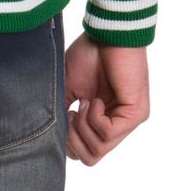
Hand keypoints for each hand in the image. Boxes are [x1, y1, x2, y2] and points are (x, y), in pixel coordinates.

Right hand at [63, 32, 149, 164]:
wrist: (107, 33)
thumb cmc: (89, 54)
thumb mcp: (69, 86)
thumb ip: (63, 111)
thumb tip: (53, 134)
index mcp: (100, 119)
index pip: (84, 151)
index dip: (68, 140)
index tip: (65, 113)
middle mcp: (115, 124)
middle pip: (90, 157)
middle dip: (73, 138)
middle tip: (71, 112)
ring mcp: (127, 121)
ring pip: (98, 150)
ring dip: (83, 126)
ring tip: (84, 101)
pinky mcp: (135, 114)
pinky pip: (107, 133)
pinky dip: (94, 117)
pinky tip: (94, 98)